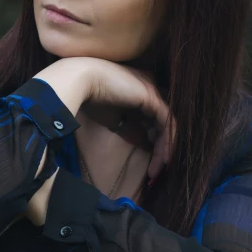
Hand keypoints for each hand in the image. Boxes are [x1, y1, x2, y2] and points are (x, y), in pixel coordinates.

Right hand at [80, 58, 174, 180]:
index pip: (155, 118)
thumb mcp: (114, 119)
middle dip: (163, 148)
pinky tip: (164, 158)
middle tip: (156, 171)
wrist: (82, 80)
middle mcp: (152, 88)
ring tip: (158, 170)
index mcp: (141, 90)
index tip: (150, 162)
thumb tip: (145, 144)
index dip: (156, 140)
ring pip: (168, 124)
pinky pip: (168, 122)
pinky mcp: (154, 97)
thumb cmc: (92, 97)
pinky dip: (168, 141)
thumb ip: (131, 130)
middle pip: (165, 122)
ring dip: (165, 148)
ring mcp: (154, 91)